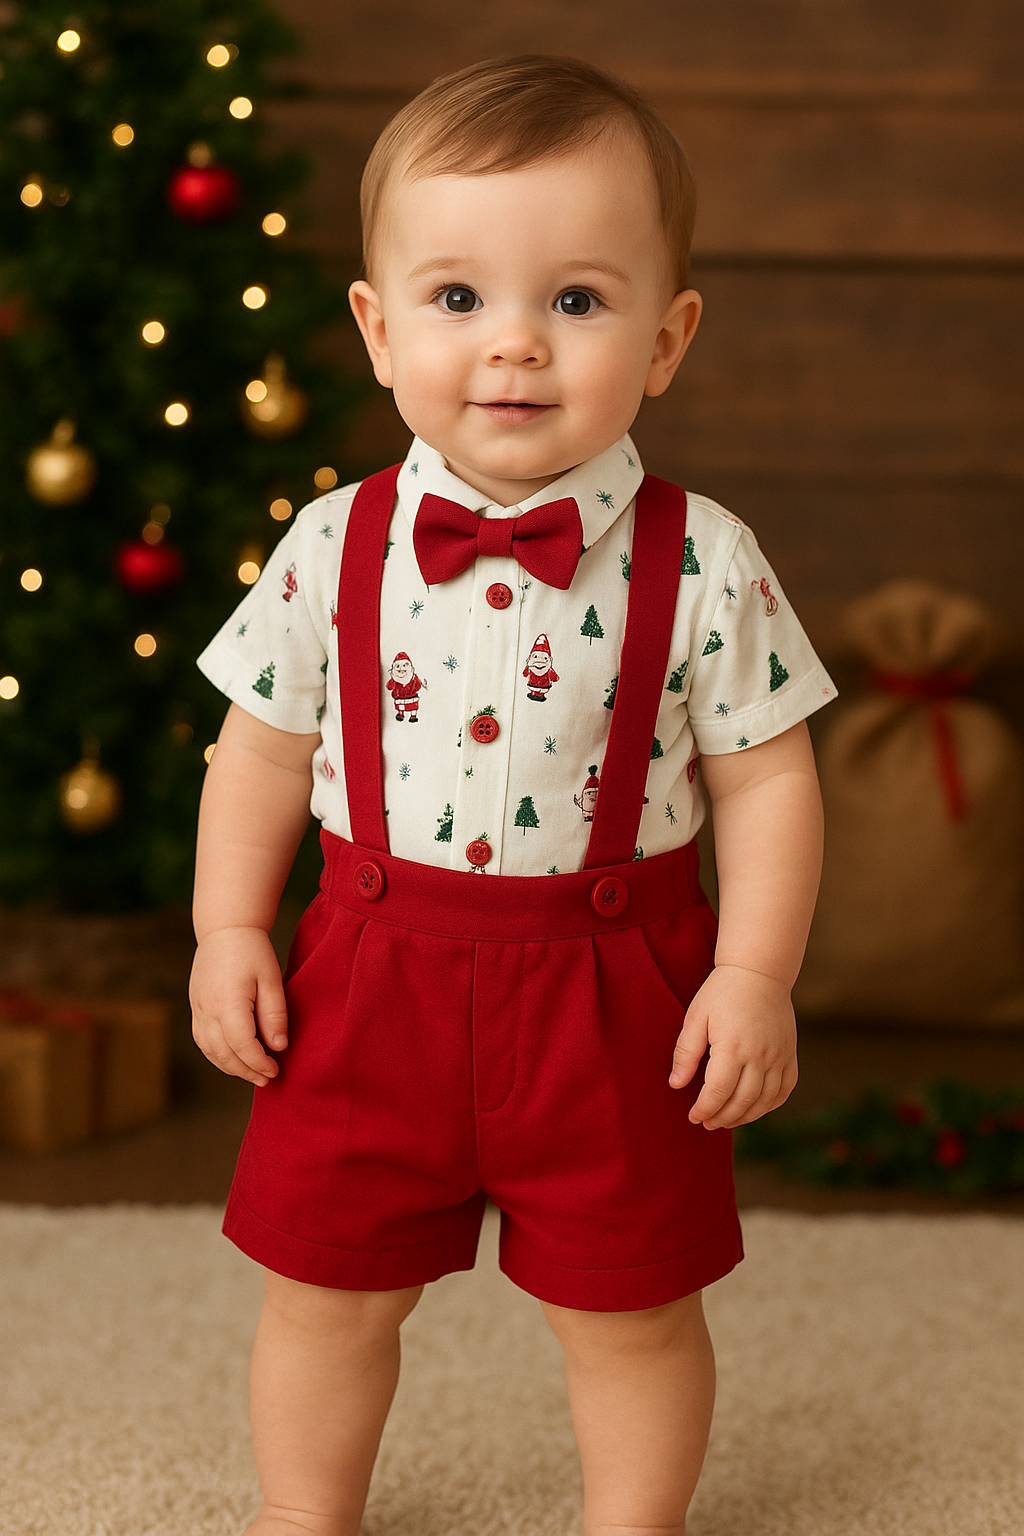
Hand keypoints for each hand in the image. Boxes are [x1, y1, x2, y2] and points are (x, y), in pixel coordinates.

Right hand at [189, 926, 288, 1086]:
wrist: (225, 930)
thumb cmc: (252, 951)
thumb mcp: (271, 979)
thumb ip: (274, 1014)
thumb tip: (279, 1047)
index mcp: (228, 1002)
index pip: (241, 1045)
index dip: (258, 1062)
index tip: (275, 1070)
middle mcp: (207, 1009)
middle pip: (223, 1053)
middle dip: (246, 1071)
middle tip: (267, 1079)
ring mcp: (198, 1009)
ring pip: (210, 1051)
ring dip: (231, 1067)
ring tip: (253, 1074)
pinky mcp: (196, 1008)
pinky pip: (202, 1041)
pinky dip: (217, 1055)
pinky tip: (233, 1059)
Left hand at [668, 964, 797, 1128]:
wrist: (760, 972)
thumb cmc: (722, 992)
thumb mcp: (696, 1016)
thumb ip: (686, 1052)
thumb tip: (676, 1084)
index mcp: (733, 1046)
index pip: (718, 1091)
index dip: (705, 1109)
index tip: (693, 1116)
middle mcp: (760, 1055)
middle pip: (742, 1101)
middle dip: (722, 1118)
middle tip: (707, 1123)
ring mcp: (779, 1056)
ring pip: (765, 1100)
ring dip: (745, 1117)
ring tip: (727, 1120)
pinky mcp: (790, 1054)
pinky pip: (785, 1090)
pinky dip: (770, 1105)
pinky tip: (754, 1108)